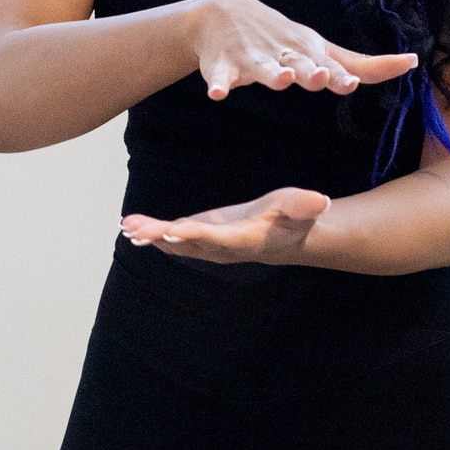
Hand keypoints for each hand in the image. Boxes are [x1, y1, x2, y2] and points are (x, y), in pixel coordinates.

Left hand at [122, 188, 330, 264]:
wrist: (288, 236)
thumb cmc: (295, 217)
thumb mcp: (303, 207)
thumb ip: (305, 206)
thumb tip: (321, 202)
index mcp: (245, 239)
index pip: (218, 239)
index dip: (196, 236)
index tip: (174, 231)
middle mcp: (223, 247)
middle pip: (189, 245)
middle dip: (163, 238)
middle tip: (139, 233)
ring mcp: (210, 245)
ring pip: (177, 244)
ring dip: (151, 237)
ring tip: (128, 229)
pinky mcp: (202, 237)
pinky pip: (174, 238)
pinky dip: (152, 233)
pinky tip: (130, 227)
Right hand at [183, 0, 418, 100]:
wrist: (224, 13)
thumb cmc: (283, 38)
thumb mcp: (321, 48)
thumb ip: (362, 63)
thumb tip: (412, 63)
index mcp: (310, 52)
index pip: (331, 66)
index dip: (341, 76)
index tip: (353, 84)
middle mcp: (285, 53)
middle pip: (301, 65)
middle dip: (312, 72)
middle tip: (321, 78)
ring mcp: (254, 58)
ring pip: (264, 69)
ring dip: (274, 74)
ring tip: (282, 79)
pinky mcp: (224, 65)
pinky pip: (221, 78)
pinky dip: (220, 85)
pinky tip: (219, 94)